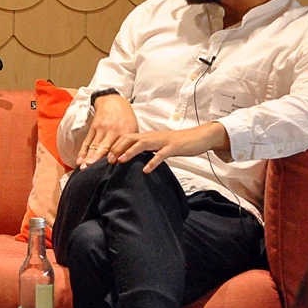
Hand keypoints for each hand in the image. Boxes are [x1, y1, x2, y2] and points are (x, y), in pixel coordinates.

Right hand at [78, 93, 137, 167]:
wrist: (113, 101)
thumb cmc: (125, 116)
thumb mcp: (133, 127)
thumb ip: (131, 142)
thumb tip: (130, 158)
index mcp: (124, 132)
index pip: (118, 148)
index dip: (113, 158)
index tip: (108, 168)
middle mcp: (112, 131)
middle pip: (103, 147)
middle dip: (96, 159)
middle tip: (89, 169)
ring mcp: (101, 129)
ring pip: (94, 145)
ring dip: (88, 157)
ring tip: (83, 167)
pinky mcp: (94, 127)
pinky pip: (87, 141)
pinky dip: (83, 151)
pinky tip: (79, 159)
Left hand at [108, 123, 229, 172]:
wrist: (201, 136)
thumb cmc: (179, 143)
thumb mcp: (160, 145)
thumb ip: (149, 150)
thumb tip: (135, 159)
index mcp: (149, 136)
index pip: (128, 137)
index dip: (116, 146)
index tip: (107, 156)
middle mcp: (154, 136)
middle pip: (130, 138)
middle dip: (118, 148)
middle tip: (109, 160)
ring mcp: (164, 141)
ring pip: (142, 144)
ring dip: (130, 152)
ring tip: (120, 161)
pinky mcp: (174, 147)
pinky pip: (162, 154)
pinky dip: (153, 162)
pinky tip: (146, 170)